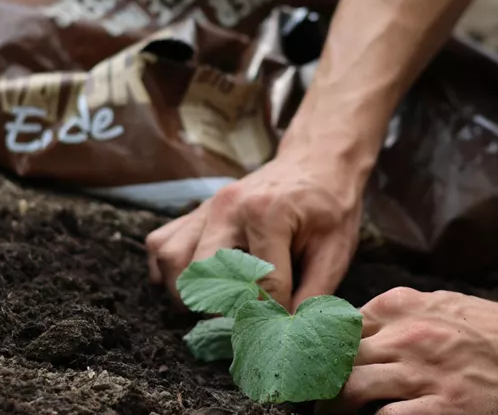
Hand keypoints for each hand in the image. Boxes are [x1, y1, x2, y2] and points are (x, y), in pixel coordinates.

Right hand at [145, 154, 362, 309]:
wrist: (315, 162)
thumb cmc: (328, 207)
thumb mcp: (335, 250)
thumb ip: (313, 295)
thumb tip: (290, 335)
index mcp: (267, 214)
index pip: (260, 284)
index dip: (271, 315)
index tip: (280, 329)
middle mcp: (228, 207)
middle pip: (202, 274)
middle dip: (219, 310)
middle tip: (241, 325)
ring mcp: (206, 207)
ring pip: (172, 260)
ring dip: (188, 293)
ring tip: (216, 307)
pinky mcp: (195, 211)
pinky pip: (162, 244)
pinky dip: (170, 272)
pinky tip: (199, 283)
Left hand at [317, 288, 497, 414]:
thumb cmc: (485, 327)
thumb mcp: (433, 303)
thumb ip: (390, 315)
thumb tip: (347, 331)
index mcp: (398, 306)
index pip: (334, 327)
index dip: (314, 351)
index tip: (305, 368)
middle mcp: (404, 335)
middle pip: (335, 359)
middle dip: (316, 383)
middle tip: (311, 399)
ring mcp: (422, 372)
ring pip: (351, 389)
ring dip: (333, 409)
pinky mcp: (444, 406)